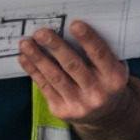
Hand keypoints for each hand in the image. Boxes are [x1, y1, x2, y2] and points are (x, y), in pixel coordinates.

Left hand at [17, 21, 131, 124]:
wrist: (106, 114)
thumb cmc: (106, 80)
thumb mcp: (114, 66)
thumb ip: (101, 51)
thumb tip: (72, 26)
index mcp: (114, 77)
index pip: (100, 55)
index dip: (87, 39)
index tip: (73, 24)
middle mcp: (97, 92)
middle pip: (73, 65)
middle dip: (55, 47)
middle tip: (40, 33)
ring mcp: (79, 104)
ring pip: (55, 77)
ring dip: (38, 58)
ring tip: (25, 44)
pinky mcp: (62, 110)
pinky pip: (45, 87)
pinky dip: (34, 71)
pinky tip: (25, 58)